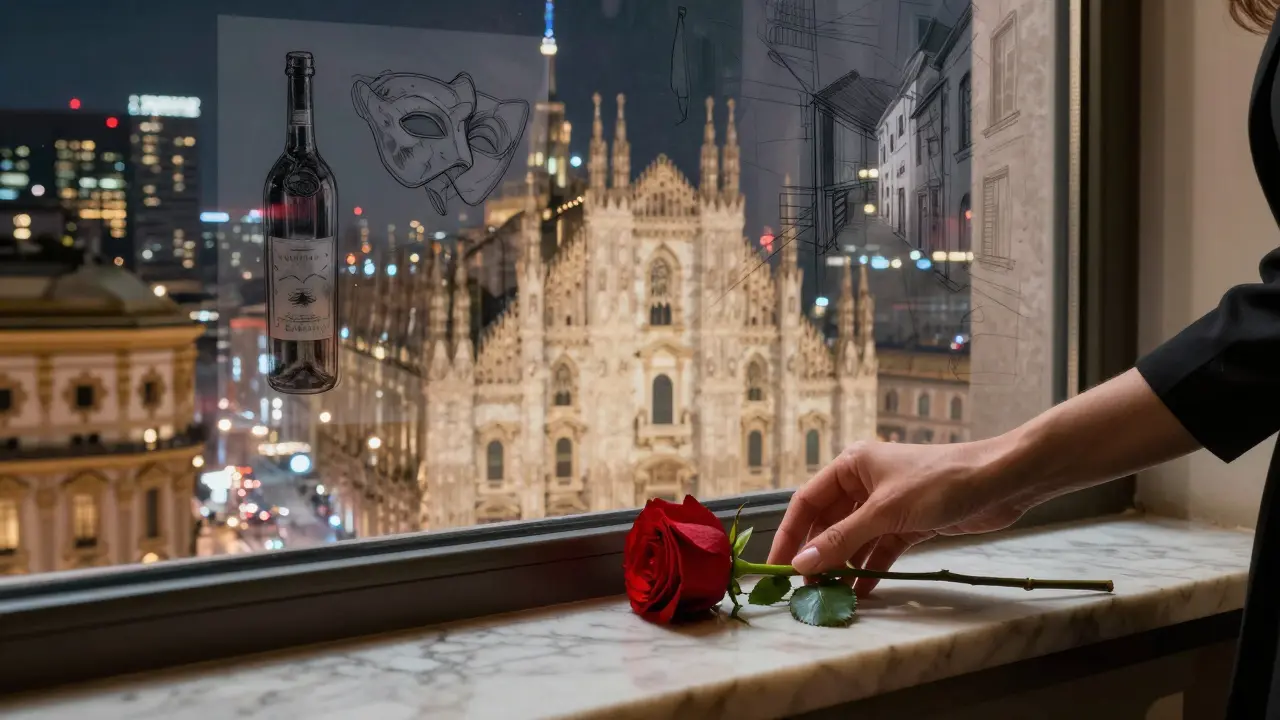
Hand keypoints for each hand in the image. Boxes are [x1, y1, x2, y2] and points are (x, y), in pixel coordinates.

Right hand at [766, 438, 1037, 596]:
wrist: (1000, 482)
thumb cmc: (939, 483)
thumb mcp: (884, 512)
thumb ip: (842, 540)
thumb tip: (802, 564)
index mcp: (851, 465)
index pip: (807, 502)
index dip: (790, 534)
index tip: (777, 567)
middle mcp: (865, 482)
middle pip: (829, 522)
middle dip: (818, 554)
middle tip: (805, 588)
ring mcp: (888, 504)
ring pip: (854, 538)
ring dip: (843, 565)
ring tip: (830, 595)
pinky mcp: (909, 523)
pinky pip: (880, 549)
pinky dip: (870, 568)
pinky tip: (860, 592)